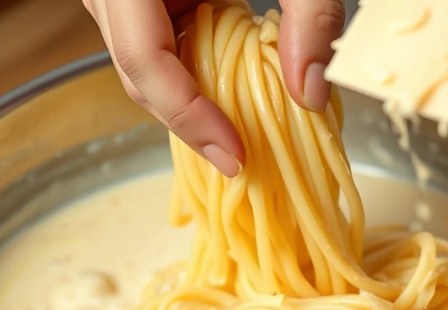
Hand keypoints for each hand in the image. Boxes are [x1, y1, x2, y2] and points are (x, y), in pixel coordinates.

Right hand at [83, 0, 345, 176]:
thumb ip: (310, 9)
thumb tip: (311, 92)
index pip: (141, 57)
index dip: (186, 116)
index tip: (236, 155)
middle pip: (136, 68)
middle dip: (189, 118)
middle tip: (244, 156)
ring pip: (143, 59)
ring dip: (192, 95)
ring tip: (244, 124)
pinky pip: (159, 41)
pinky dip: (196, 69)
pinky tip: (235, 86)